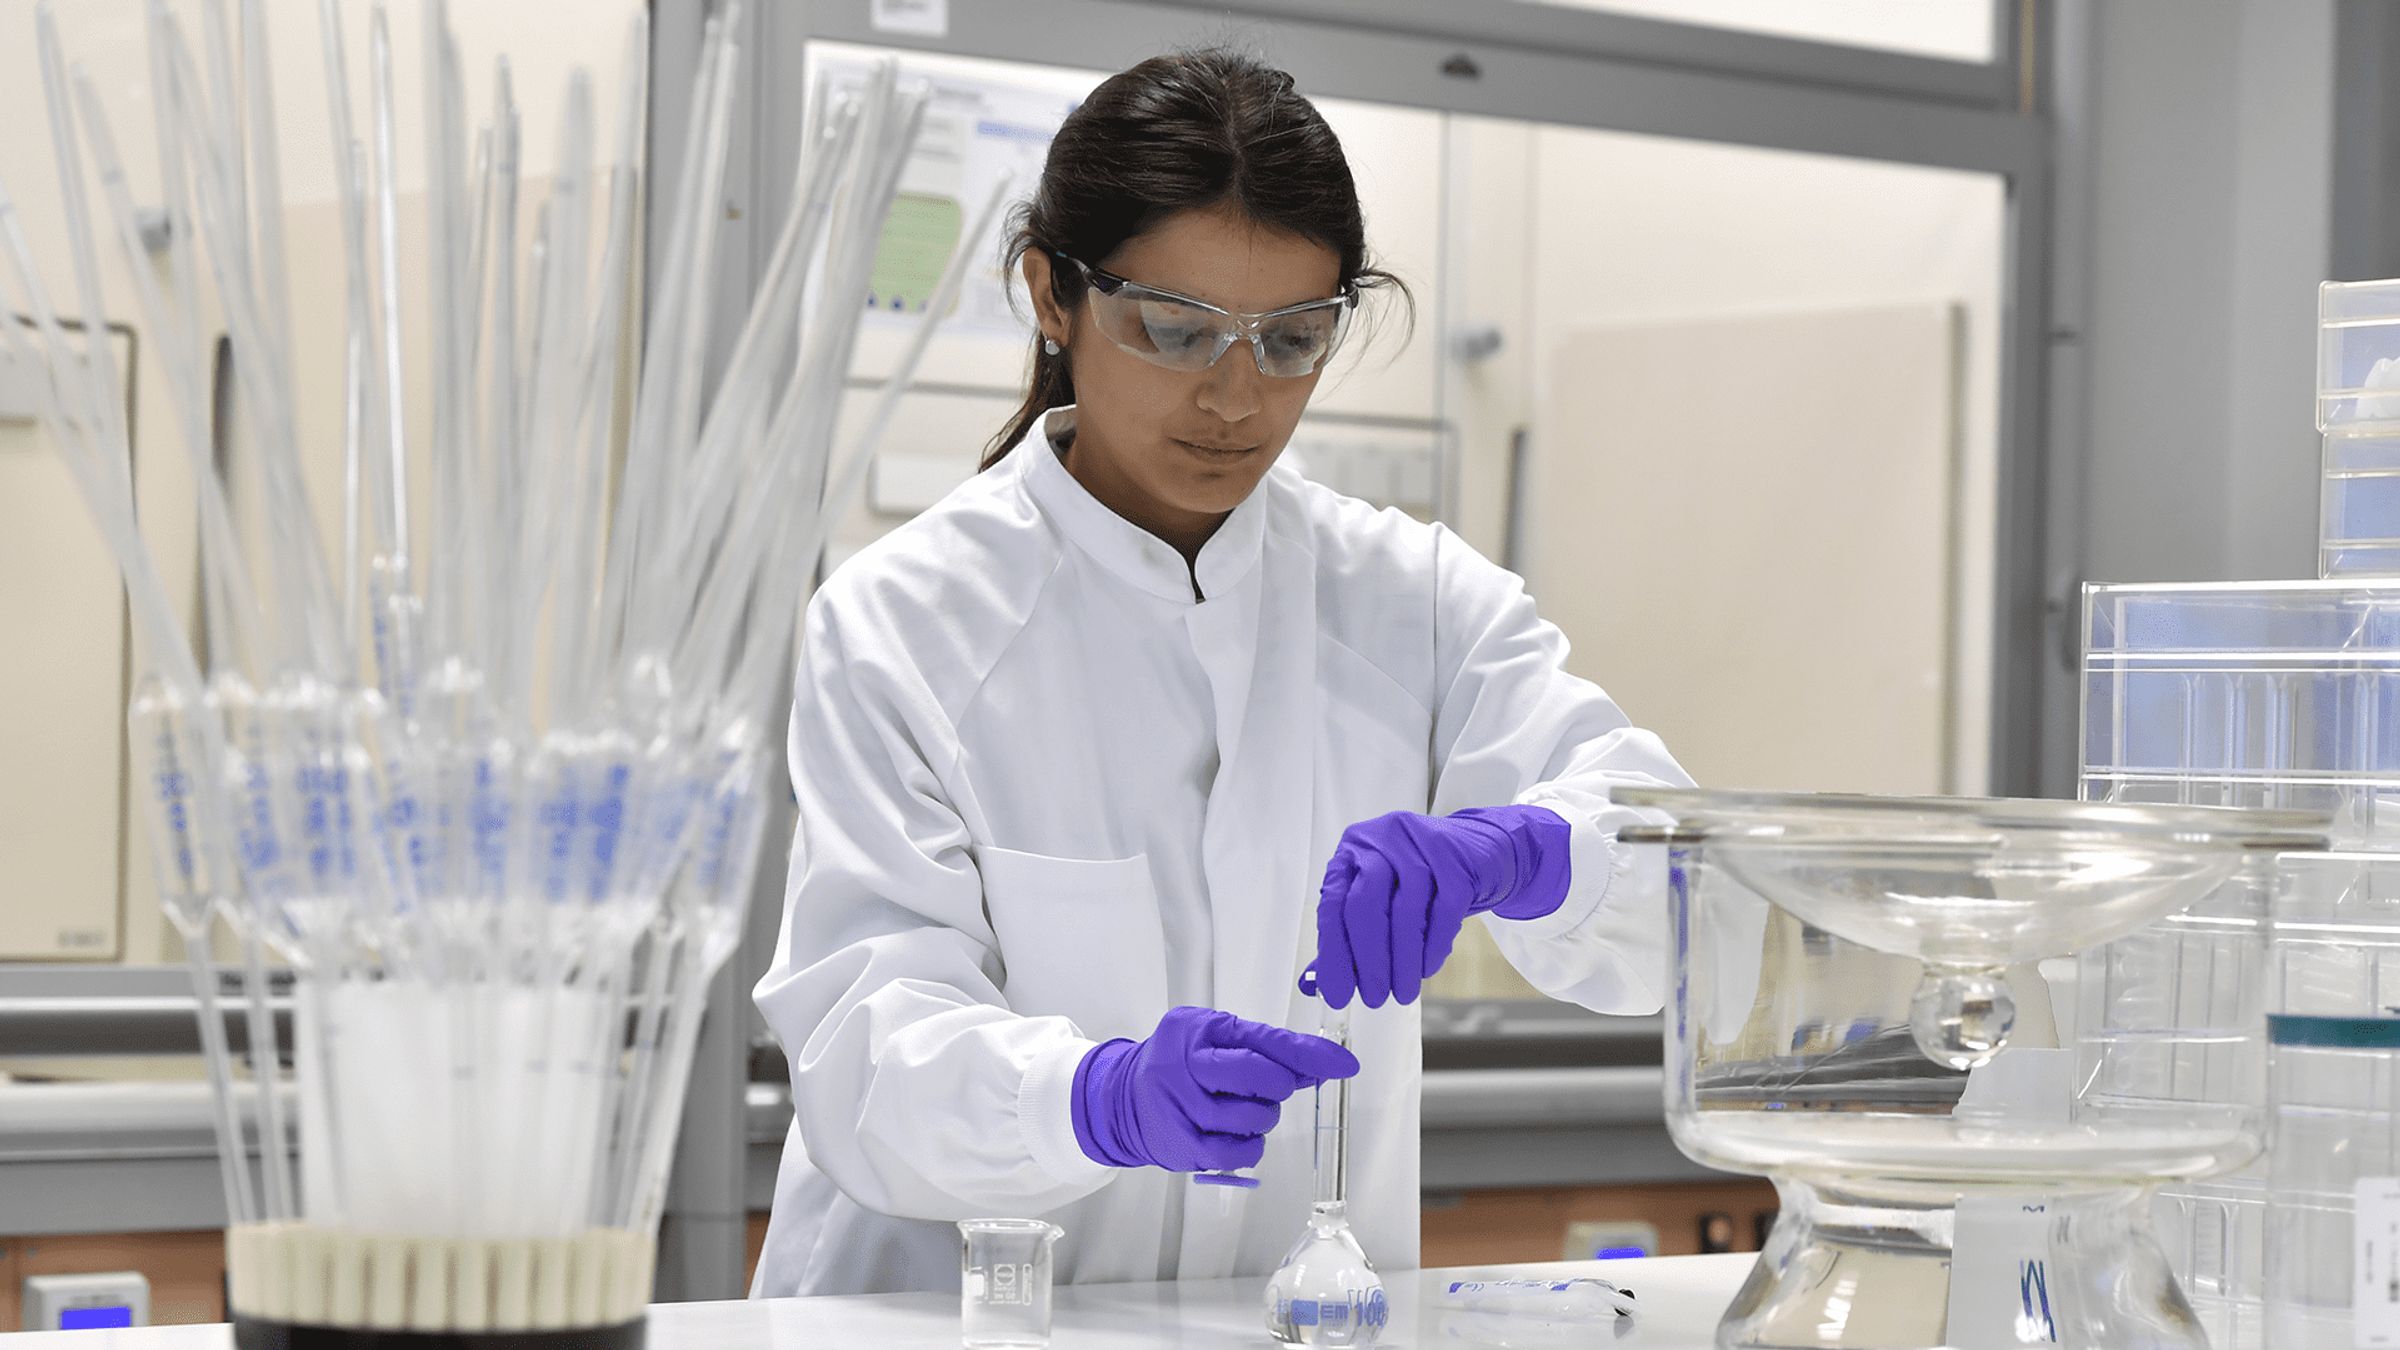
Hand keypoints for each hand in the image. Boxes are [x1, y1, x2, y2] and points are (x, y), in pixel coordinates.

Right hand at [1071, 1006, 1359, 1172]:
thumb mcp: (1214, 1036)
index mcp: (1197, 1030)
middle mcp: (1185, 1065)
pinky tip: (1238, 1134)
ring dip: (1263, 1116)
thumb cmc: (1181, 1063)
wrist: (1122, 1099)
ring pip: (1254, 1117)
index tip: (1344, 1064)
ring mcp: (1180, 1108)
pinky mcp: (1181, 1146)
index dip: (1308, 1054)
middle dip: (1278, 1085)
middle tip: (1266, 1086)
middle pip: (1260, 1077)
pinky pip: (1239, 1152)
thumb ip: (1264, 1046)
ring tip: (1243, 1108)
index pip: (1263, 1040)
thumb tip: (1320, 1064)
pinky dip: (1251, 1145)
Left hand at [1312, 804, 1570, 1008]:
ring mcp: (1420, 846)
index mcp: (1353, 851)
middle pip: (1365, 906)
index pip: (1333, 905)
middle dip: (1368, 961)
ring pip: (1405, 912)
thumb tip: (1317, 982)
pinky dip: (1432, 947)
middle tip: (1373, 998)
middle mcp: (1382, 841)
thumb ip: (1347, 933)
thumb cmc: (1419, 880)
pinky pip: (1443, 912)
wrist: (1477, 849)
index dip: (1333, 953)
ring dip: (1402, 961)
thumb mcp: (1379, 896)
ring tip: (1402, 993)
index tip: (1338, 994)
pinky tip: (1426, 969)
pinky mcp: (1457, 861)